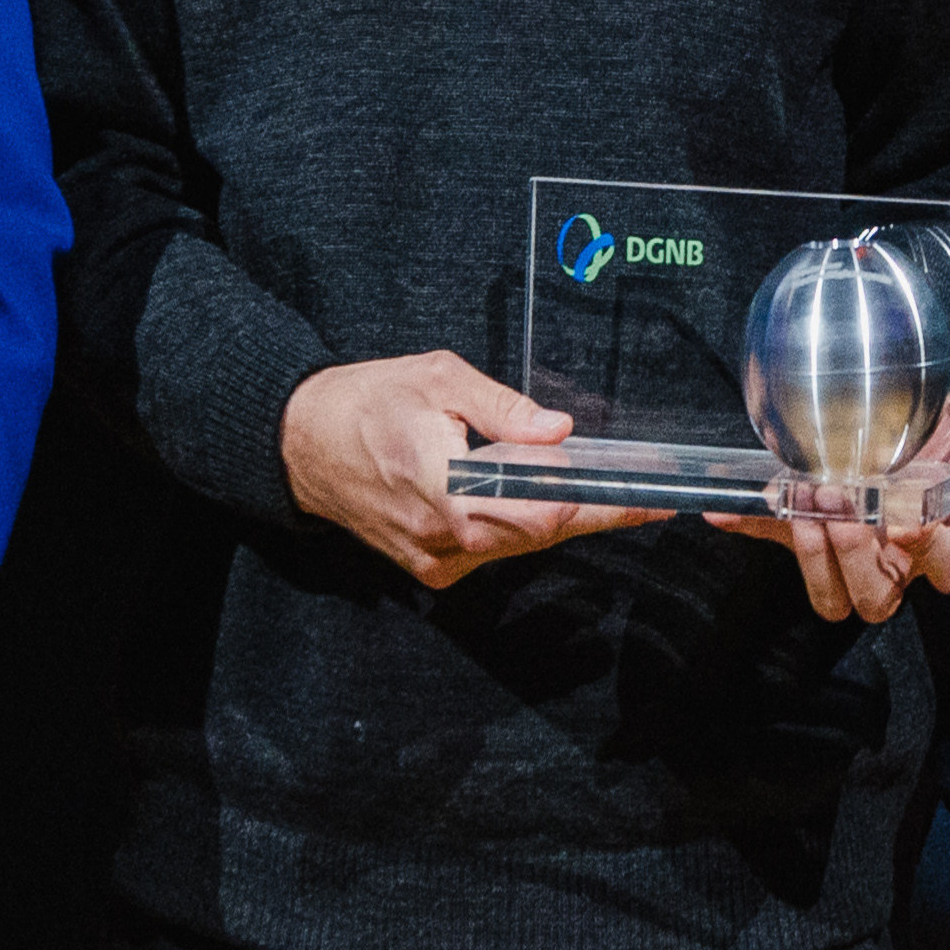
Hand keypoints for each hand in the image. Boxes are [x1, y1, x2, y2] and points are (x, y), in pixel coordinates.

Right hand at [285, 352, 655, 588]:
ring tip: (583, 484)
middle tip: (633, 487)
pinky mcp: (430, 570)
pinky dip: (516, 525)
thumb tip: (557, 430)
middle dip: (588, 509)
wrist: (300, 443)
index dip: (601, 506)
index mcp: (446, 488)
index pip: (543, 512)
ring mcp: (435, 561)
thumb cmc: (367, 402)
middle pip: (541, 535)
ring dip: (553, 516)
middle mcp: (443, 538)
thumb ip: (504, 408)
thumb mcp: (439, 379)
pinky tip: (523, 495)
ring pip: (520, 545)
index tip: (648, 499)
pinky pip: (493, 551)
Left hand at [712, 397, 949, 623]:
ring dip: (813, 557)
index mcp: (937, 538)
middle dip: (858, 559)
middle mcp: (890, 560)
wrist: (883, 419)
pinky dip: (748, 522)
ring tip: (806, 506)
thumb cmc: (933, 440)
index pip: (949, 568)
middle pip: (879, 598)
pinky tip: (729, 509)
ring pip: (831, 598)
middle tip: (845, 509)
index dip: (930, 552)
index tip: (910, 517)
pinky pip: (769, 537)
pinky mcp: (798, 533)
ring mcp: (842, 555)